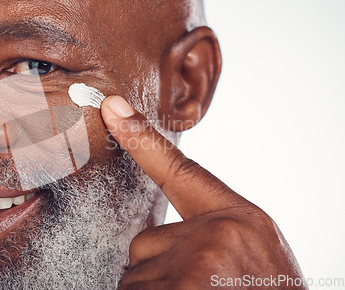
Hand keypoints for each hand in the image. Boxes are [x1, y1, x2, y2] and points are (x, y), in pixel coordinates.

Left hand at [101, 96, 305, 289]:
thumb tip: (150, 243)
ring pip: (135, 277)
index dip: (142, 138)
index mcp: (239, 218)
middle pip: (143, 244)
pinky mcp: (181, 289)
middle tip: (197, 287)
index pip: (181, 171)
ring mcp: (196, 266)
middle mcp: (216, 234)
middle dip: (157, 269)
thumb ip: (209, 234)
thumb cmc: (269, 288)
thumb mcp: (253, 253)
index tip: (112, 108)